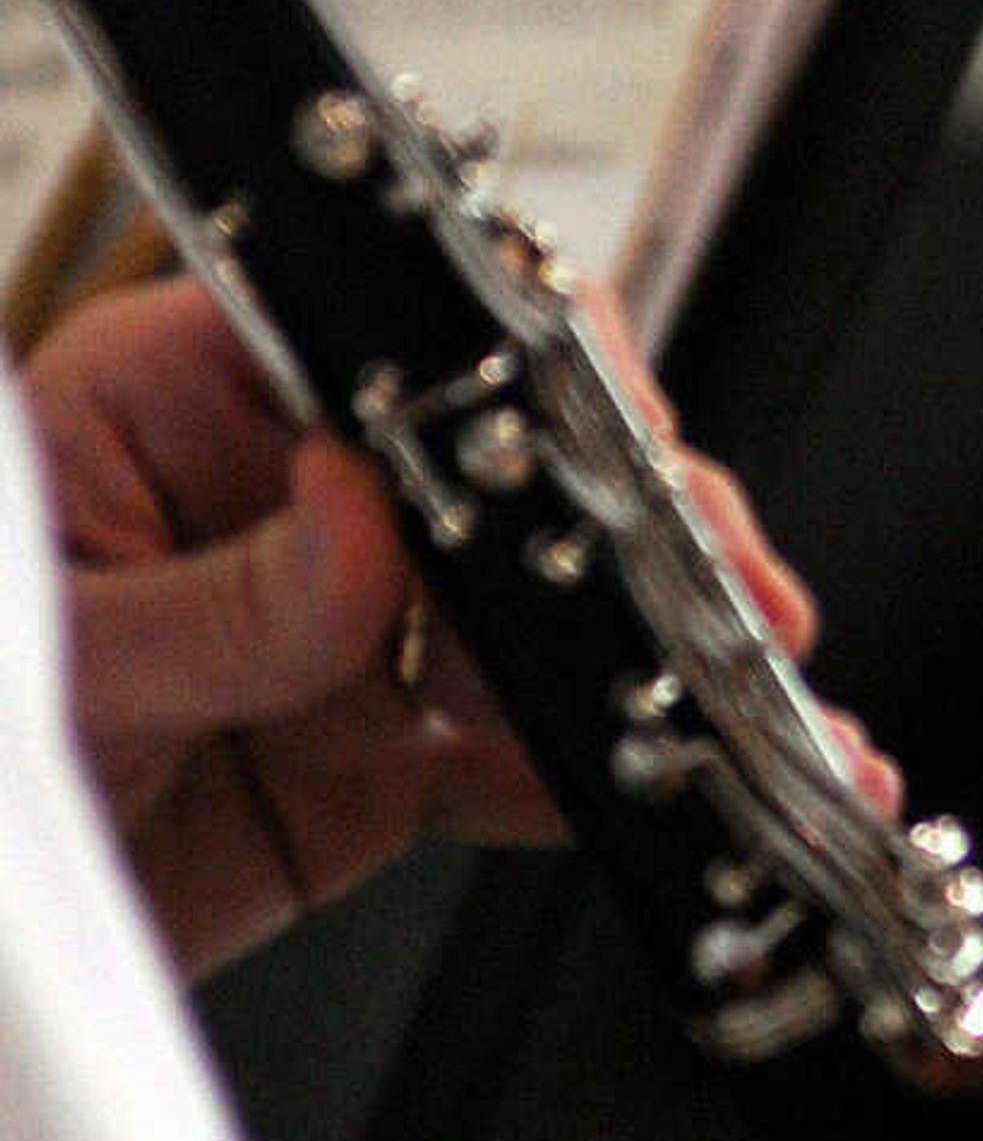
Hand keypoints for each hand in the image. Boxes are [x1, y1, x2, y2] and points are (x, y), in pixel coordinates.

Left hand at [23, 274, 830, 972]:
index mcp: (182, 406)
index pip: (384, 340)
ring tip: (753, 711)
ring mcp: (344, 641)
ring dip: (664, 665)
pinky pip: (519, 767)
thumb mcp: (43, 665)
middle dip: (643, 532)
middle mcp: (285, 507)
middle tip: (727, 593)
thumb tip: (362, 515)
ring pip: (544, 625)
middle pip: (505, 481)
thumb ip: (212, 598)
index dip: (520, 372)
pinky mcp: (374, 768)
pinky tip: (690, 801)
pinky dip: (616, 790)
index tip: (608, 439)